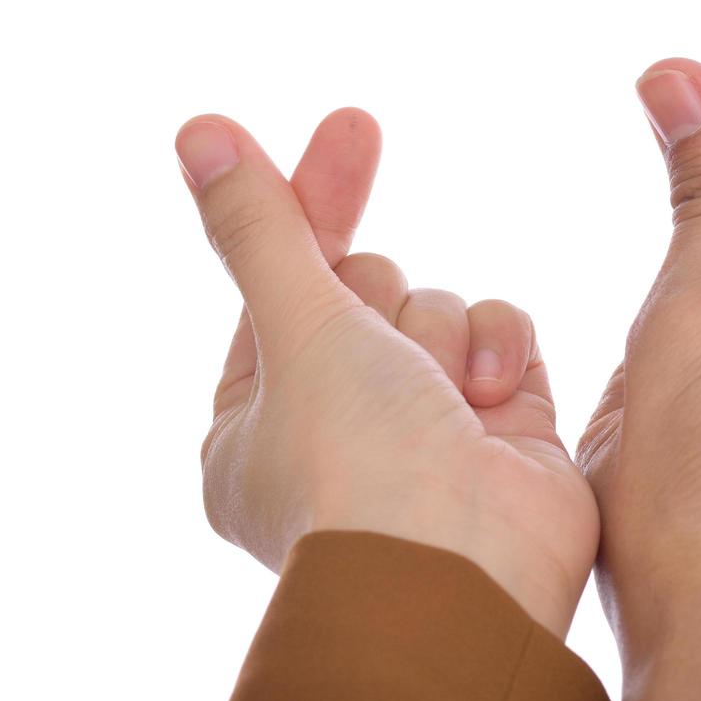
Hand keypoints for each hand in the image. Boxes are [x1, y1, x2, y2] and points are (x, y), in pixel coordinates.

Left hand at [177, 109, 596, 636]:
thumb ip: (260, 225)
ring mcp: (424, 428)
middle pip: (369, 287)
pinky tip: (490, 403)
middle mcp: (340, 424)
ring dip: (441, 339)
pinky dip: (499, 353)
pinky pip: (500, 333)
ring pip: (438, 305)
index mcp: (258, 420)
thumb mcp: (298, 326)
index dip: (313, 201)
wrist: (469, 574)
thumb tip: (197, 129)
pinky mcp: (503, 428)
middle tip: (383, 359)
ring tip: (444, 408)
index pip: (283, 278)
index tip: (352, 125)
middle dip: (385, 310)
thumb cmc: (357, 465)